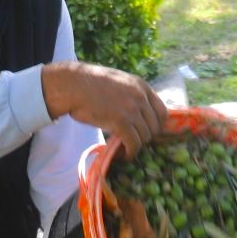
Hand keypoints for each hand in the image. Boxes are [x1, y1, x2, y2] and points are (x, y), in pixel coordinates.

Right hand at [41, 61, 167, 155]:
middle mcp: (141, 97)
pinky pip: (133, 143)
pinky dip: (130, 153)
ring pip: (145, 137)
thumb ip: (132, 94)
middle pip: (155, 126)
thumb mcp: (119, 82)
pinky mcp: (121, 122)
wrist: (73, 85)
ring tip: (125, 149)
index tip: (148, 133)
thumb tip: (138, 112)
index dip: (157, 126)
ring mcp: (132, 109)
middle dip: (145, 137)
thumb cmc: (90, 83)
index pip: (162, 111)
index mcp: (142, 86)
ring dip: (136, 146)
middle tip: (133, 141)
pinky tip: (123, 155)